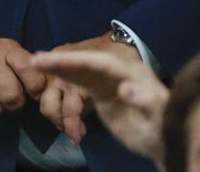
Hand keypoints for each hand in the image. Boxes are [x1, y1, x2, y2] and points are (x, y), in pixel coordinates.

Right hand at [31, 47, 166, 160]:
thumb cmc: (165, 123)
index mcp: (129, 72)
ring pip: (75, 75)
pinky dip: (63, 92)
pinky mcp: (98, 94)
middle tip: (34, 61)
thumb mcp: (160, 110)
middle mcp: (113, 73)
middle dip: (58, 62)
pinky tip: (52, 93)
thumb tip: (124, 88)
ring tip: (41, 77)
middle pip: (82, 64)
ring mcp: (104, 83)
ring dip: (58, 77)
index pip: (100, 62)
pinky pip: (75, 88)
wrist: (165, 138)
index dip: (76, 60)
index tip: (55, 59)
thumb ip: (144, 98)